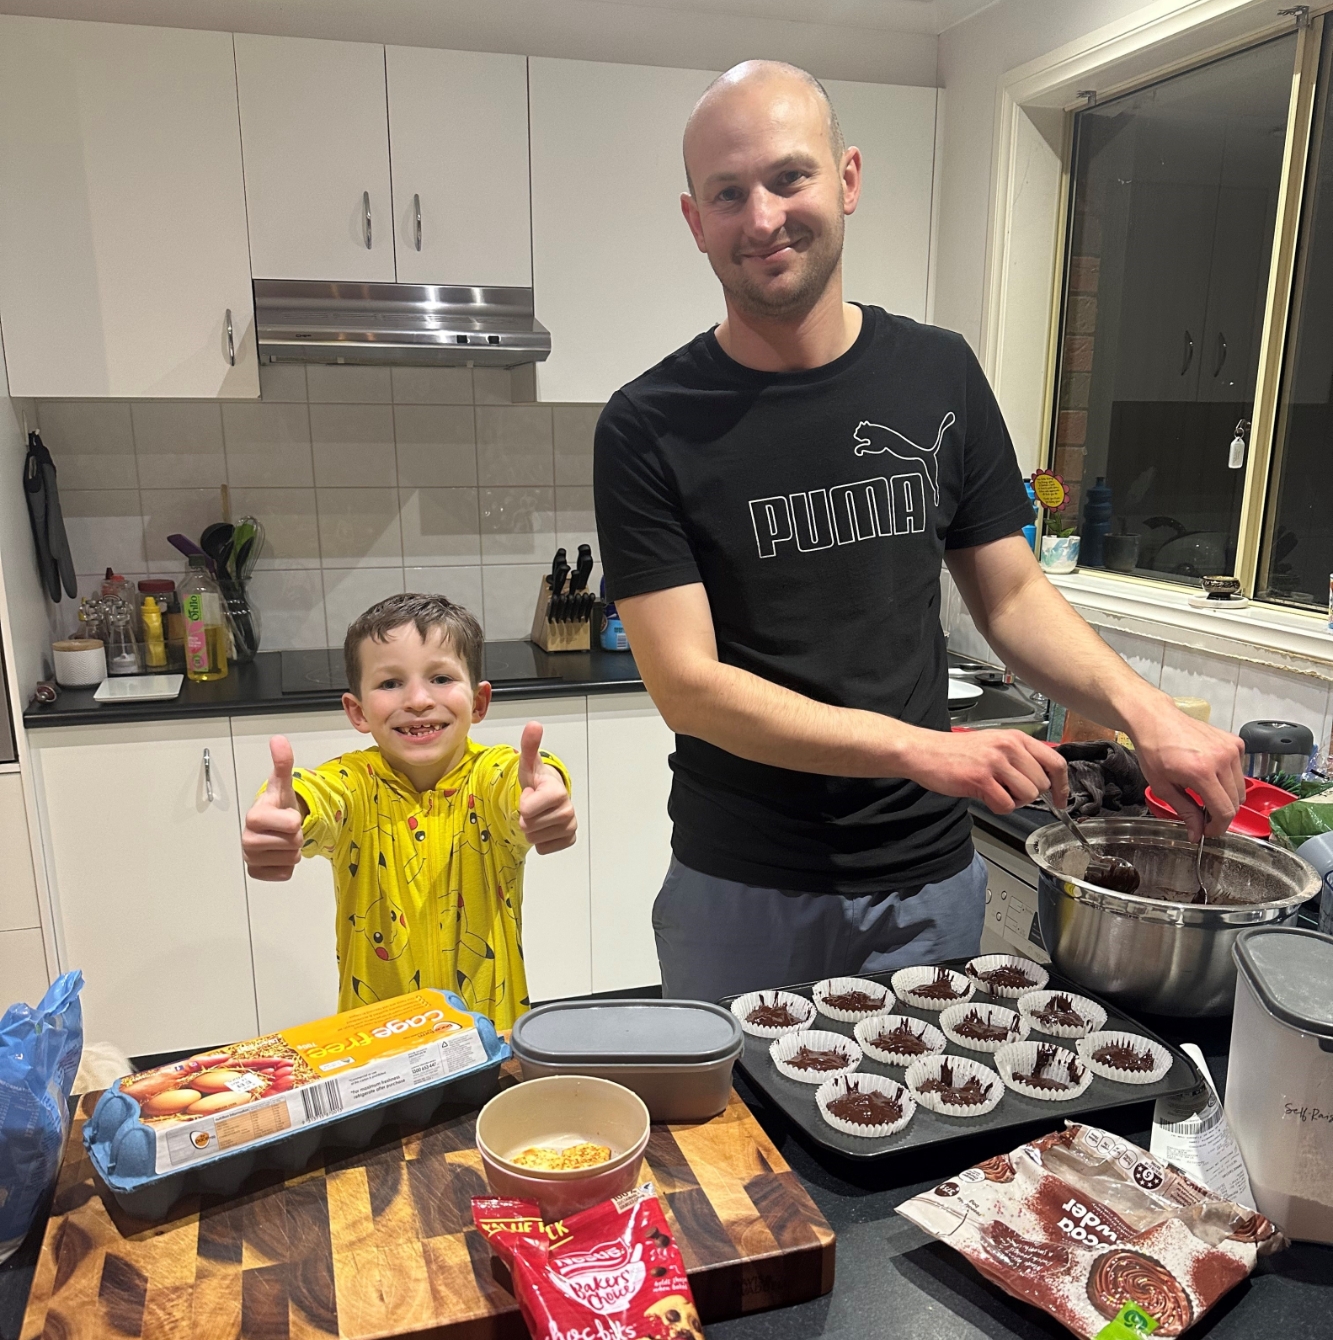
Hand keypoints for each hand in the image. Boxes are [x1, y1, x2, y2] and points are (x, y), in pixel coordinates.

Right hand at [242, 736, 304, 880]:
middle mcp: (247, 839)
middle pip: (293, 843)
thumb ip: (283, 762)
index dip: (294, 819)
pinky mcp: (257, 873)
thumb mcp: (283, 784)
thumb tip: (278, 740)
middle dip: (295, 836)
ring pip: (291, 859)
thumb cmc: (278, 806)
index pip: (291, 825)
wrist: (273, 826)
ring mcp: (251, 858)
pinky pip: (285, 874)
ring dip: (292, 850)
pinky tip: (278, 853)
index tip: (285, 814)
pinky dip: (286, 866)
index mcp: (254, 817)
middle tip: (284, 828)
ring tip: (281, 838)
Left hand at [517, 721, 576, 853]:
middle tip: (534, 806)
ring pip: (535, 839)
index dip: (524, 803)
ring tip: (539, 815)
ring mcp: (570, 826)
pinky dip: (540, 841)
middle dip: (526, 818)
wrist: (549, 797)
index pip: (527, 810)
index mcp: (557, 792)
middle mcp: (568, 810)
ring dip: (532, 829)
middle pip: (529, 827)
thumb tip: (534, 725)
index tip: (532, 794)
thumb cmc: (537, 783)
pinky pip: (544, 848)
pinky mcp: (569, 839)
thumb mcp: (528, 765)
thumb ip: (529, 746)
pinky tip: (545, 827)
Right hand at [909, 728, 1067, 813]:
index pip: (1055, 762)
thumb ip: (1019, 757)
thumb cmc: (955, 751)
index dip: (1063, 785)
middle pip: (1042, 784)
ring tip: (994, 792)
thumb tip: (1042, 780)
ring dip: (1013, 801)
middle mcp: (1008, 747)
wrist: (924, 752)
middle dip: (1028, 795)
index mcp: (1015, 738)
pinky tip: (984, 796)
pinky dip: (998, 807)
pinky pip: (1006, 805)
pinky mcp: (981, 778)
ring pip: (1027, 796)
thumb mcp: (993, 744)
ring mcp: (995, 762)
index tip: (1061, 799)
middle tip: (1008, 791)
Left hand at [1125, 698, 1244, 841]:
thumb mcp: (1162, 786)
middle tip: (1205, 815)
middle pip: (1236, 802)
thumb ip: (1185, 811)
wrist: (1155, 720)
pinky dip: (1229, 778)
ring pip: (1241, 788)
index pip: (1224, 810)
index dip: (1218, 827)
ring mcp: (1232, 749)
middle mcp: (1222, 759)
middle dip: (1222, 814)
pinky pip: (1240, 771)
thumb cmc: (1154, 751)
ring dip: (1227, 797)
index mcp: (1202, 772)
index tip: (1208, 831)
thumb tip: (1197, 834)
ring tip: (1205, 793)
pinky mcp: (1235, 742)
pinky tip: (1211, 774)